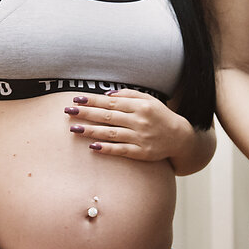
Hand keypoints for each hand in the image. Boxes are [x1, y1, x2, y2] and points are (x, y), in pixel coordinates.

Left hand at [64, 89, 190, 162]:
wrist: (180, 138)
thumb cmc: (160, 116)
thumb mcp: (148, 100)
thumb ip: (128, 95)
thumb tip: (106, 95)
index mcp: (140, 105)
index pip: (110, 102)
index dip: (92, 100)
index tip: (76, 99)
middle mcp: (139, 120)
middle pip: (108, 116)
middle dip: (86, 113)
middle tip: (68, 111)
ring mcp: (140, 137)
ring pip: (111, 133)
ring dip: (91, 131)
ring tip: (73, 128)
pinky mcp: (142, 153)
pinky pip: (121, 150)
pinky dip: (107, 148)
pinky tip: (92, 146)